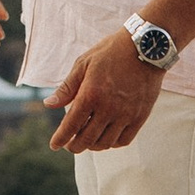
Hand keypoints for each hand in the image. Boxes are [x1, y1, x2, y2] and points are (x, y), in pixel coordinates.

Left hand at [45, 29, 167, 153]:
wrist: (146, 47)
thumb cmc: (111, 52)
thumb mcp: (83, 63)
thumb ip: (67, 88)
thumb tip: (48, 104)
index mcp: (90, 94)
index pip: (71, 126)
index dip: (60, 139)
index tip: (54, 145)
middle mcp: (108, 108)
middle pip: (87, 139)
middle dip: (74, 146)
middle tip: (69, 145)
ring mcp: (126, 114)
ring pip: (105, 143)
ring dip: (92, 146)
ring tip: (87, 140)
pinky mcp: (140, 117)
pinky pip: (124, 140)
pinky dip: (112, 143)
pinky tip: (106, 137)